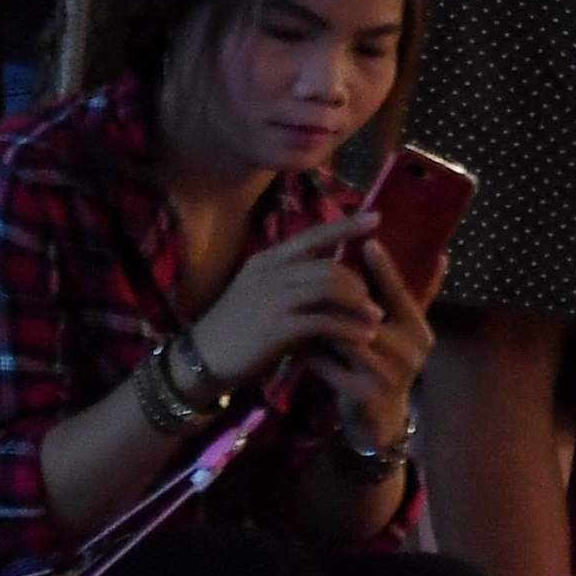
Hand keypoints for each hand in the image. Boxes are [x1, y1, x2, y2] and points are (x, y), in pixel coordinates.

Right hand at [184, 220, 383, 389]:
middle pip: (329, 266)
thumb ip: (293, 281)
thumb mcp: (261, 294)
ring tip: (375, 320)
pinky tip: (363, 338)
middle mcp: (270, 272)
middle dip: (359, 283)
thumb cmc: (235, 328)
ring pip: (330, 288)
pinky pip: (324, 321)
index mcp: (267, 260)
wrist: (199, 359)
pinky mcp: (277, 327)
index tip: (376, 216)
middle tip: (375, 302)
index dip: (346, 225)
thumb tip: (334, 275)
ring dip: (359, 305)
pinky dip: (348, 329)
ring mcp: (272, 298)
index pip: (312, 235)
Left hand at [310, 239, 436, 440]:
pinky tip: (293, 344)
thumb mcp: (405, 333)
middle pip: (365, 313)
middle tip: (308, 277)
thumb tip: (441, 255)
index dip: (382, 267)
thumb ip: (417, 296)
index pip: (398, 292)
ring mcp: (387, 374)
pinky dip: (309, 353)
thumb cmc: (387, 368)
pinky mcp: (361, 392)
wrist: (378, 423)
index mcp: (419, 331)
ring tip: (296, 309)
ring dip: (318, 324)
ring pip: (343, 336)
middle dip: (335, 297)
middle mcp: (409, 351)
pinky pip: (327, 364)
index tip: (366, 241)